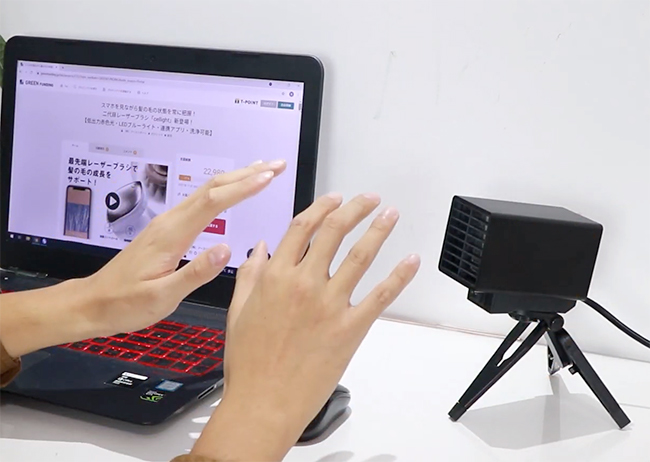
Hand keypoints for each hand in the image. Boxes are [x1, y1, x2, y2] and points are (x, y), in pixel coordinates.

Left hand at [0, 159, 286, 358]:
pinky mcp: (167, 229)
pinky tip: (232, 192)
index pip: (214, 202)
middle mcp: (171, 221)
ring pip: (206, 191)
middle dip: (247, 173)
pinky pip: (200, 201)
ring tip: (264, 170)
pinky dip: (223, 190)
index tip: (270, 176)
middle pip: (212, 187)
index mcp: (172, 234)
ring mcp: (168, 222)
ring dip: (237, 178)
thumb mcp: (162, 297)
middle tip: (278, 164)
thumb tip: (229, 249)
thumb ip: (195, 273)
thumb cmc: (126, 304)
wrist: (93, 303)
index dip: (244, 186)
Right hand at [192, 193, 419, 460]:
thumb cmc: (248, 363)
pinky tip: (410, 260)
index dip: (322, 208)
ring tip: (390, 214)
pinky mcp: (350, 328)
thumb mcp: (237, 312)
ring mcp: (329, 304)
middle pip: (334, 232)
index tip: (335, 199)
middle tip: (370, 200)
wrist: (263, 402)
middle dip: (355, 209)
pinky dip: (398, 276)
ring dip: (378, 230)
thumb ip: (249, 275)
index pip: (302, 227)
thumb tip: (258, 248)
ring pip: (359, 256)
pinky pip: (379, 295)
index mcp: (275, 276)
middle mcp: (304, 283)